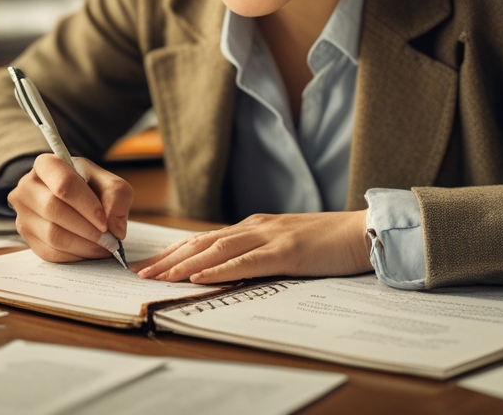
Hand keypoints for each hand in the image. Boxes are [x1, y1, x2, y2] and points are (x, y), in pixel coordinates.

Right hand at [8, 154, 132, 262]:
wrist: (70, 198)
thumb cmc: (88, 186)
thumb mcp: (107, 181)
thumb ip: (117, 196)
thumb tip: (115, 229)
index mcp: (46, 165)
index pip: (64, 184)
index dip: (87, 206)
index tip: (105, 222)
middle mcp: (27, 187)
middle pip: (55, 210)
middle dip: (87, 229)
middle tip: (110, 240)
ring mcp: (23, 213)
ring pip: (52, 235)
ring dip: (84, 245)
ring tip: (104, 246)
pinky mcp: (27, 236)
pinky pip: (50, 252)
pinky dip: (75, 255)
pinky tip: (90, 250)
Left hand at [134, 210, 371, 283]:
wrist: (364, 231)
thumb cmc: (328, 243)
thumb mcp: (287, 246)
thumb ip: (260, 253)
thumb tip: (230, 270)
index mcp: (255, 226)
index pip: (204, 238)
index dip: (174, 252)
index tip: (148, 265)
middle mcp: (256, 227)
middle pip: (201, 242)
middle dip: (167, 259)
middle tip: (138, 273)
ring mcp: (270, 237)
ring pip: (216, 249)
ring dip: (183, 264)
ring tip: (157, 276)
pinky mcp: (286, 251)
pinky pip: (246, 261)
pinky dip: (220, 268)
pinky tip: (199, 276)